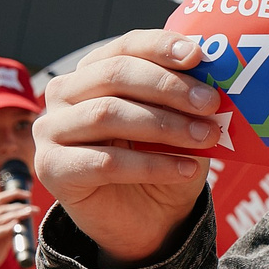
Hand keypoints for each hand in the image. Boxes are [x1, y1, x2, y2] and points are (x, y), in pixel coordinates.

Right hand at [0, 187, 34, 268]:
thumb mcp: (2, 244)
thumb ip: (9, 235)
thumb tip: (21, 225)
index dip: (13, 195)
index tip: (28, 194)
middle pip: (1, 208)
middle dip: (19, 206)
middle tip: (35, 209)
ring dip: (15, 215)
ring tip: (29, 213)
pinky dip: (4, 228)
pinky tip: (14, 225)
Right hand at [36, 31, 220, 264]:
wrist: (150, 222)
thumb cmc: (165, 160)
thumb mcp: (183, 123)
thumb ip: (188, 98)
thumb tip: (217, 72)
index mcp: (95, 71)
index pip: (125, 47)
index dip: (160, 47)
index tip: (198, 56)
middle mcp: (65, 93)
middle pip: (115, 75)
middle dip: (169, 87)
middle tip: (211, 103)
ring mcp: (51, 130)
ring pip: (108, 114)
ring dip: (165, 125)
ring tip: (207, 138)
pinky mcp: (52, 168)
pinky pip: (106, 162)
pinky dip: (153, 165)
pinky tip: (187, 169)